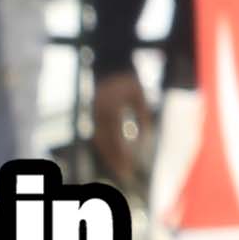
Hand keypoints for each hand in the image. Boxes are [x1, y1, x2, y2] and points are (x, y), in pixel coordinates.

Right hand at [86, 73, 153, 190]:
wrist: (110, 64)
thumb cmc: (129, 79)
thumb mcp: (141, 95)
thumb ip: (143, 115)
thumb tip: (145, 137)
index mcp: (111, 109)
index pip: (116, 137)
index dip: (122, 154)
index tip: (129, 168)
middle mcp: (99, 113)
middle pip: (105, 142)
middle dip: (114, 160)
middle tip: (125, 175)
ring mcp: (94, 113)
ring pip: (99, 139)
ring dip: (108, 155)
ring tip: (119, 168)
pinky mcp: (93, 112)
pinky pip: (97, 133)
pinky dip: (104, 146)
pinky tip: (112, 155)